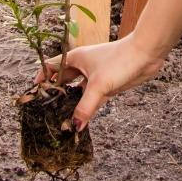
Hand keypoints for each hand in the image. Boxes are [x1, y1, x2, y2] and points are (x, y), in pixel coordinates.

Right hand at [36, 34, 165, 131]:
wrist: (146, 54)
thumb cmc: (120, 60)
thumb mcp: (99, 85)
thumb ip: (85, 106)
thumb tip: (74, 126)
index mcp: (75, 59)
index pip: (51, 67)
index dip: (41, 78)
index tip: (34, 94)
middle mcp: (83, 66)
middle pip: (62, 80)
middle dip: (55, 94)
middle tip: (45, 111)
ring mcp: (94, 76)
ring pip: (77, 91)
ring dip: (70, 103)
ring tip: (59, 119)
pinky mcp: (106, 85)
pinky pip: (91, 98)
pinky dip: (85, 108)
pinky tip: (81, 120)